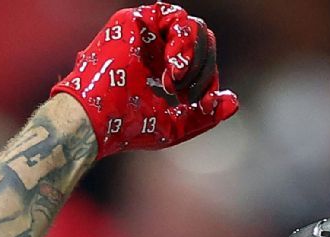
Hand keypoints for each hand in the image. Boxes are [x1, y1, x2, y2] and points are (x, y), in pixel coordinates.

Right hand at [51, 3, 238, 158]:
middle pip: (202, 41)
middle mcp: (156, 47)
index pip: (202, 60)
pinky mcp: (134, 21)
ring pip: (192, 26)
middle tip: (186, 93)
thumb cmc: (129, 127)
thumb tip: (233, 101)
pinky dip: (183, 43)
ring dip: (193, 57)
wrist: (96, 122)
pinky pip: (175, 16)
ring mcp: (145, 33)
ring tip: (174, 82)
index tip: (201, 104)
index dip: (209, 80)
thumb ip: (206, 114)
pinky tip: (173, 68)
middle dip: (204, 68)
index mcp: (164, 68)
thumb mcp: (177, 125)